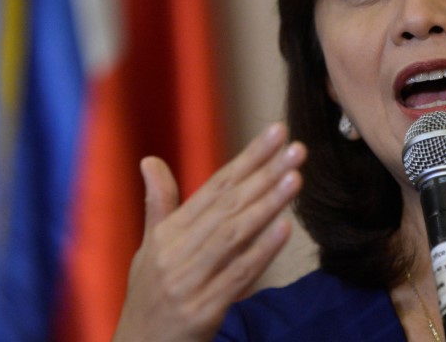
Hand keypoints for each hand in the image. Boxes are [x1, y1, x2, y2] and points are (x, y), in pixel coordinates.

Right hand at [113, 123, 305, 341]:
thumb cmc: (149, 296)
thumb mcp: (149, 249)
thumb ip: (159, 204)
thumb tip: (150, 160)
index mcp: (168, 233)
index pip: (215, 187)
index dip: (248, 158)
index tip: (276, 133)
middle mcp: (175, 252)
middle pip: (227, 205)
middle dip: (264, 173)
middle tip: (297, 148)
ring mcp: (188, 282)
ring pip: (233, 235)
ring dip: (267, 205)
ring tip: (295, 178)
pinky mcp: (201, 311)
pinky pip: (237, 276)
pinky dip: (262, 251)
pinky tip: (285, 229)